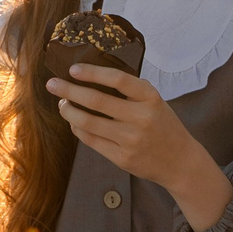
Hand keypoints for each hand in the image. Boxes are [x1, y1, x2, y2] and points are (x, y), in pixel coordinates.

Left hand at [48, 66, 232, 230]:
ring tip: (62, 104)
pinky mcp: (122, 158)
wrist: (180, 161)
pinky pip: (91, 140)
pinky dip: (78, 129)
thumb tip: (89, 79)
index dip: (92, 72)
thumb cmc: (163, 125)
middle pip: (96, 101)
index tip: (72, 69)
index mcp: (150, 98)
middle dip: (69, 91)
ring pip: (88, 122)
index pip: (117, 79)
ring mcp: (130, 140)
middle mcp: (141, 118)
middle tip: (52, 84)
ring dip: (69, 111)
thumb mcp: (154, 102)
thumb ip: (130, 92)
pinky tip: (73, 122)